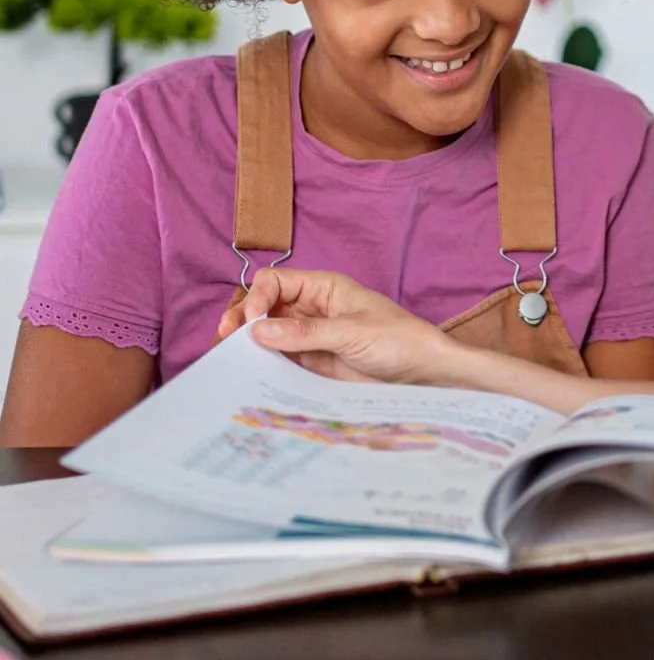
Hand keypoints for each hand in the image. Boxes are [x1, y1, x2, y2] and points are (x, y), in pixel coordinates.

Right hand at [216, 268, 453, 385]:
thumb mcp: (353, 333)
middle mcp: (312, 309)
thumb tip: (257, 330)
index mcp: (324, 288)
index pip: (276, 282)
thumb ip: (306, 333)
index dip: (258, 298)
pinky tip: (249, 376)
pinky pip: (281, 360)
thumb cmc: (398, 340)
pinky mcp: (313, 363)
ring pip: (269, 335)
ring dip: (249, 345)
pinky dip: (263, 365)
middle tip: (224, 343)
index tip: (250, 324)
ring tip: (228, 362)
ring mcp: (311, 337)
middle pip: (265, 308)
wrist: (424, 373)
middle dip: (243, 320)